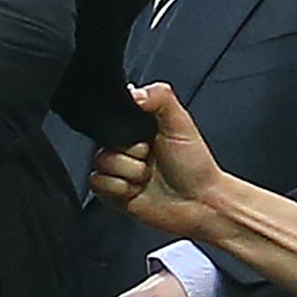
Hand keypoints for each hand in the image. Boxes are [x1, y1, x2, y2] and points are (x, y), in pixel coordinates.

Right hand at [88, 84, 226, 238]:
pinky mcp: (113, 194)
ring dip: (128, 172)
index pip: (112, 118)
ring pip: (99, 164)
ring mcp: (120, 171)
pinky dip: (119, 189)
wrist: (198, 204)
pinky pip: (97, 185)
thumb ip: (160, 97)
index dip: (125, 129)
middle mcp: (127, 148)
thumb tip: (134, 93)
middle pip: (103, 142)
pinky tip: (137, 190)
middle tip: (151, 158)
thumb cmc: (195, 165)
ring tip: (147, 176)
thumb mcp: (180, 122)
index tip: (145, 136)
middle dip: (129, 153)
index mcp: (139, 127)